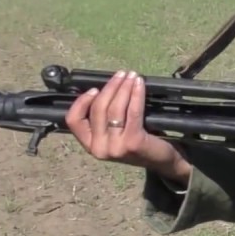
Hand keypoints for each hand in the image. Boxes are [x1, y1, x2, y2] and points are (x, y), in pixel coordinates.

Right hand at [64, 70, 191, 183]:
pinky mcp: (133, 142)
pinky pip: (132, 112)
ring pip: (115, 108)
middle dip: (110, 87)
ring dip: (124, 87)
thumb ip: (103, 119)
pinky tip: (139, 84)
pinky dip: (136, 94)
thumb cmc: (136, 142)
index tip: (94, 89)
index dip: (81, 101)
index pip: (73, 121)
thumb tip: (104, 88)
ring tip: (131, 76)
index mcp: (90, 145)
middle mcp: (99, 148)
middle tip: (121, 74)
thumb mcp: (114, 134)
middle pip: (98, 109)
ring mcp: (116, 147)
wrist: (161, 161)